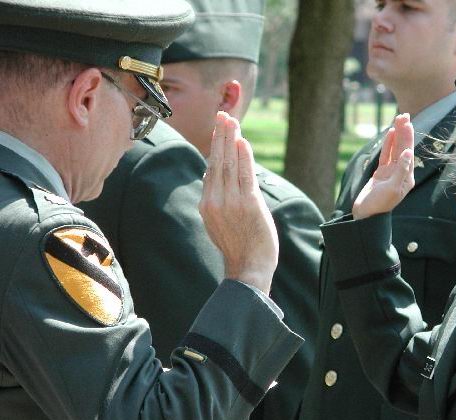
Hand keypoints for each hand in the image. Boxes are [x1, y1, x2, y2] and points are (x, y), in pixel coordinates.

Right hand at [199, 112, 277, 293]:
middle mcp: (215, 201)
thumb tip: (211, 174)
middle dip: (220, 136)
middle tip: (222, 115)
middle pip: (216, 161)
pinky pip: (245, 174)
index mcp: (206, 205)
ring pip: (229, 164)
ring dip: (231, 140)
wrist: (249, 268)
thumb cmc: (238, 246)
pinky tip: (243, 142)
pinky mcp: (248, 204)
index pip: (211, 170)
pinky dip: (244, 156)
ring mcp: (231, 202)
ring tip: (232, 121)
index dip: (214, 147)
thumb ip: (216, 199)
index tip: (217, 130)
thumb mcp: (218, 223)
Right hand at [353, 114, 414, 219]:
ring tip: (398, 120)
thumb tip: (407, 152)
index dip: (408, 137)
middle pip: (404, 148)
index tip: (408, 123)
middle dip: (404, 132)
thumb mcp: (392, 189)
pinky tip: (390, 134)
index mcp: (407, 177)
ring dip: (397, 135)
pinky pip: (386, 156)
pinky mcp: (381, 173)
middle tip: (404, 116)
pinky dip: (388, 145)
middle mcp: (401, 173)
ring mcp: (390, 172)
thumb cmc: (379, 205)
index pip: (409, 153)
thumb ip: (401, 170)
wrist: (366, 215)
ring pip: (395, 150)